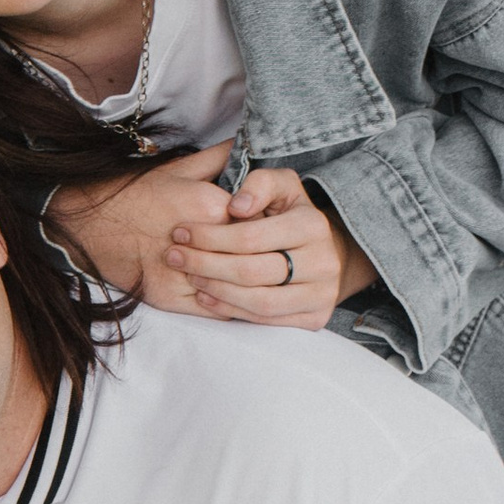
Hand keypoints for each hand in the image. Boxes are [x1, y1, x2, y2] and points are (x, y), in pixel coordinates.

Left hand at [165, 161, 368, 327]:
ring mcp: (322, 293)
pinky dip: (231, 310)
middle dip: (206, 264)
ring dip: (216, 290)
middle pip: (251, 271)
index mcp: (312, 225)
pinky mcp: (315, 318)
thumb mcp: (282, 186)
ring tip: (191, 276)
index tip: (182, 233)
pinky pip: (266, 320)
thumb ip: (259, 184)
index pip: (250, 237)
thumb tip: (236, 206)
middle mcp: (323, 261)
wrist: (327, 251)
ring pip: (258, 301)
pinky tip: (207, 296)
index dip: (210, 236)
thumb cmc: (291, 215)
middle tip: (176, 257)